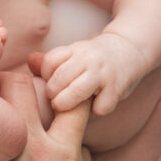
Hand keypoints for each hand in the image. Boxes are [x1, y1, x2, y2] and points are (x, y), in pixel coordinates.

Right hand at [0, 73, 98, 160]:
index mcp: (30, 150)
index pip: (22, 86)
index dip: (4, 73)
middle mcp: (64, 154)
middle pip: (63, 96)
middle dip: (41, 84)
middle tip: (15, 87)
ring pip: (75, 127)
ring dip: (55, 119)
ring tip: (27, 126)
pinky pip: (81, 156)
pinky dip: (64, 150)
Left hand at [30, 31, 145, 114]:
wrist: (131, 50)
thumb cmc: (94, 59)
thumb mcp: (73, 54)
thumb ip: (51, 61)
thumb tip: (29, 61)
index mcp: (74, 49)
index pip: (49, 62)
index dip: (46, 76)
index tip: (52, 82)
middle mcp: (88, 59)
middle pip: (59, 79)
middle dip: (52, 94)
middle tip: (55, 100)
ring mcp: (103, 74)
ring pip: (75, 93)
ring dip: (66, 104)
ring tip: (66, 106)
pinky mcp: (117, 89)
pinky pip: (99, 107)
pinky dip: (96, 110)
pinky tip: (96, 106)